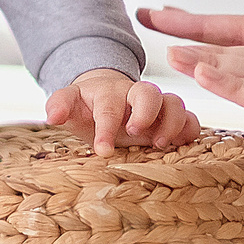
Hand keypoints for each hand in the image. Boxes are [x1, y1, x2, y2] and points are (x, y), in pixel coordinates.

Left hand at [45, 69, 199, 153]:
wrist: (107, 100)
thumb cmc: (88, 107)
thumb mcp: (70, 105)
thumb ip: (60, 105)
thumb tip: (52, 116)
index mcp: (110, 93)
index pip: (110, 106)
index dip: (107, 127)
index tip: (103, 150)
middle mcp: (137, 96)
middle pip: (150, 92)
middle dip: (145, 113)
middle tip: (134, 133)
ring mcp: (159, 107)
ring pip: (175, 103)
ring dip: (172, 123)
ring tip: (159, 145)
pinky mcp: (174, 120)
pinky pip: (191, 120)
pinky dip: (190, 131)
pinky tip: (182, 147)